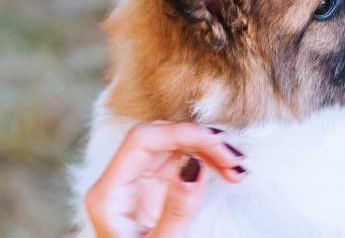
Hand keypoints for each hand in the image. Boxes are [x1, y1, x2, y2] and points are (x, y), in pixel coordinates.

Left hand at [84, 121, 246, 237]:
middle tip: (234, 160)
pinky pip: (182, 160)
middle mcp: (120, 180)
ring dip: (209, 150)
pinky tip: (226, 172)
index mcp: (108, 194)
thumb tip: (194, 168)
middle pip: (160, 137)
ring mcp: (137, 182)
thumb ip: (175, 212)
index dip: (181, 133)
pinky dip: (206, 162)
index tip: (218, 143)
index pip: (142, 141)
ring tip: (236, 168)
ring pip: (174, 145)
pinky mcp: (155, 187)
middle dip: (200, 141)